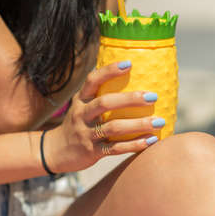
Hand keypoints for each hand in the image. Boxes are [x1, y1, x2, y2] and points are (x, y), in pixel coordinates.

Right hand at [45, 61, 162, 172]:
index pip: (92, 80)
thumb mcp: (82, 106)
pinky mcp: (92, 152)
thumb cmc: (77, 124)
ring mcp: (86, 134)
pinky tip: (152, 140)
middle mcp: (81, 114)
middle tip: (152, 96)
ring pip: (114, 127)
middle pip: (105, 103)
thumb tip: (131, 79)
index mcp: (80, 100)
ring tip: (159, 121)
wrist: (55, 151)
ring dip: (138, 124)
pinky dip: (135, 144)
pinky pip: (116, 148)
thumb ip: (99, 96)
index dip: (109, 70)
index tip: (129, 63)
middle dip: (130, 99)